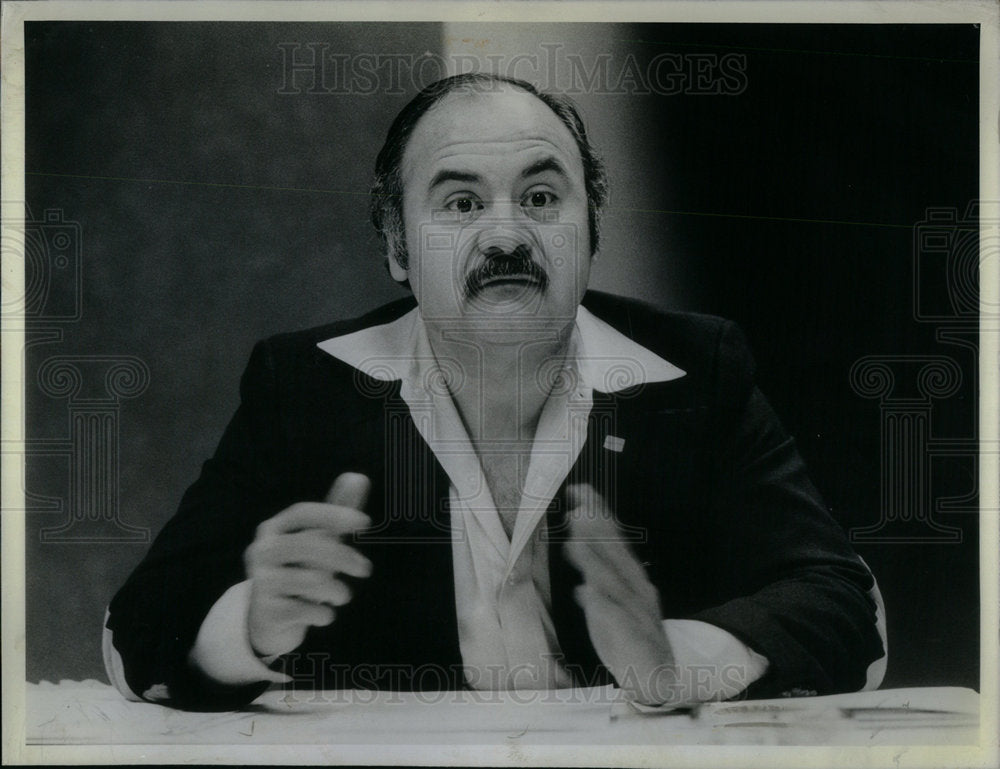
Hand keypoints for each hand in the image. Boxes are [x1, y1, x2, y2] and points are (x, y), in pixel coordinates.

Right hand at [245, 472, 372, 656]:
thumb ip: (337, 511)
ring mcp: (261, 581)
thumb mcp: (317, 540)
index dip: (333, 514)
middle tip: (366, 569)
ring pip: (311, 580)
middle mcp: (262, 551)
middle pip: (309, 545)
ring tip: (341, 595)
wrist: (268, 618)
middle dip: (344, 557)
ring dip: (336, 591)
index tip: (364, 521)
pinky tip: (324, 615)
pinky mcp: (266, 611)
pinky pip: (306, 610)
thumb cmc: (297, 570)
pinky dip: (323, 614)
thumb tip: (359, 477)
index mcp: (273, 529)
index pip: (302, 513)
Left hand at [563, 483, 678, 704]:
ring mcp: (635, 611)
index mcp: (631, 578)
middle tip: (575, 509)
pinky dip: (600, 605)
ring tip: (574, 540)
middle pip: (614, 554)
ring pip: (612, 581)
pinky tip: (584, 591)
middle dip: (595, 530)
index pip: (613, 539)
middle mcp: (636, 589)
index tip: (579, 491)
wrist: (656, 678)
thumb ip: (595, 578)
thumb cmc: (628, 636)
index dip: (598, 514)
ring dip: (594, 560)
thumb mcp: (609, 602)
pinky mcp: (631, 636)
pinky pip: (615, 619)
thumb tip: (577, 556)